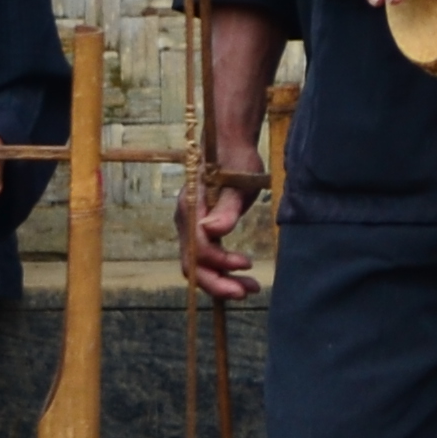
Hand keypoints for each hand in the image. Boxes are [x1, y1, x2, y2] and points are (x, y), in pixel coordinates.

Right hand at [178, 158, 265, 303]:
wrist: (229, 146)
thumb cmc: (235, 161)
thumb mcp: (237, 183)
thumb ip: (226, 208)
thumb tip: (215, 231)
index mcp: (191, 208)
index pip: (198, 248)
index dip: (220, 262)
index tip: (247, 264)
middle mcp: (186, 221)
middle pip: (193, 264)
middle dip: (218, 282)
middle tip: (246, 291)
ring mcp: (191, 227)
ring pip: (198, 265)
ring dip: (221, 280)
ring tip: (251, 288)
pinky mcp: (200, 230)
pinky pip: (205, 257)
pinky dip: (221, 269)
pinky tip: (241, 275)